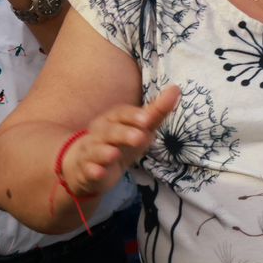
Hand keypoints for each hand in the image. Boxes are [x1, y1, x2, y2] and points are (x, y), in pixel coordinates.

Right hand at [63, 85, 181, 199]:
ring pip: (95, 150)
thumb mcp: (140, 128)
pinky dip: (93, 172)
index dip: (133, 115)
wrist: (87, 164)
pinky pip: (88, 171)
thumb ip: (156, 111)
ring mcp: (90, 152)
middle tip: (139, 137)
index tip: (147, 119)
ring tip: (114, 154)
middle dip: (123, 134)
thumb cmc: (119, 142)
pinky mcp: (86, 171)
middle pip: (109, 131)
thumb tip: (176, 88)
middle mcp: (99, 133)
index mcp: (112, 120)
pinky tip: (99, 173)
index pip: (120, 113)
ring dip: (104, 152)